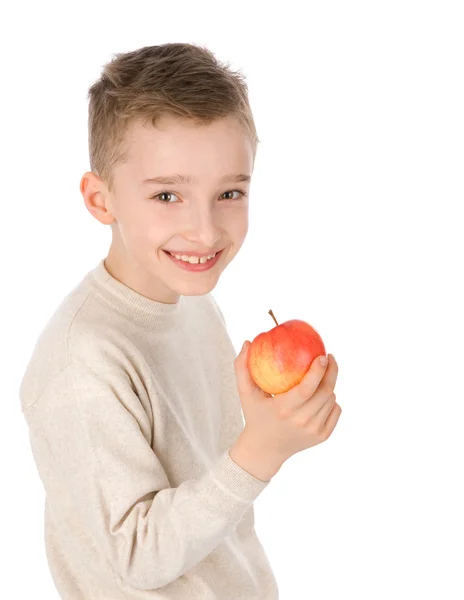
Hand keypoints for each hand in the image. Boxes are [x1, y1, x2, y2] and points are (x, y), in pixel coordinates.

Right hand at [230, 342, 340, 479]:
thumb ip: (242, 368)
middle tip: (328, 358)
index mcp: (284, 409)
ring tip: (321, 377)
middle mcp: (301, 421)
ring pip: (331, 400)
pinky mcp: (322, 436)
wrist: (264, 449)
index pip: (307, 388)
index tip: (322, 355)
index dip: (318, 370)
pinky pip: (335, 410)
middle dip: (331, 372)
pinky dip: (331, 401)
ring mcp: (314, 431)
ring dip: (329, 386)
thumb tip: (247, 342)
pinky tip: (322, 395)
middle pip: (325, 392)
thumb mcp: (245, 393)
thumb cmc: (255, 415)